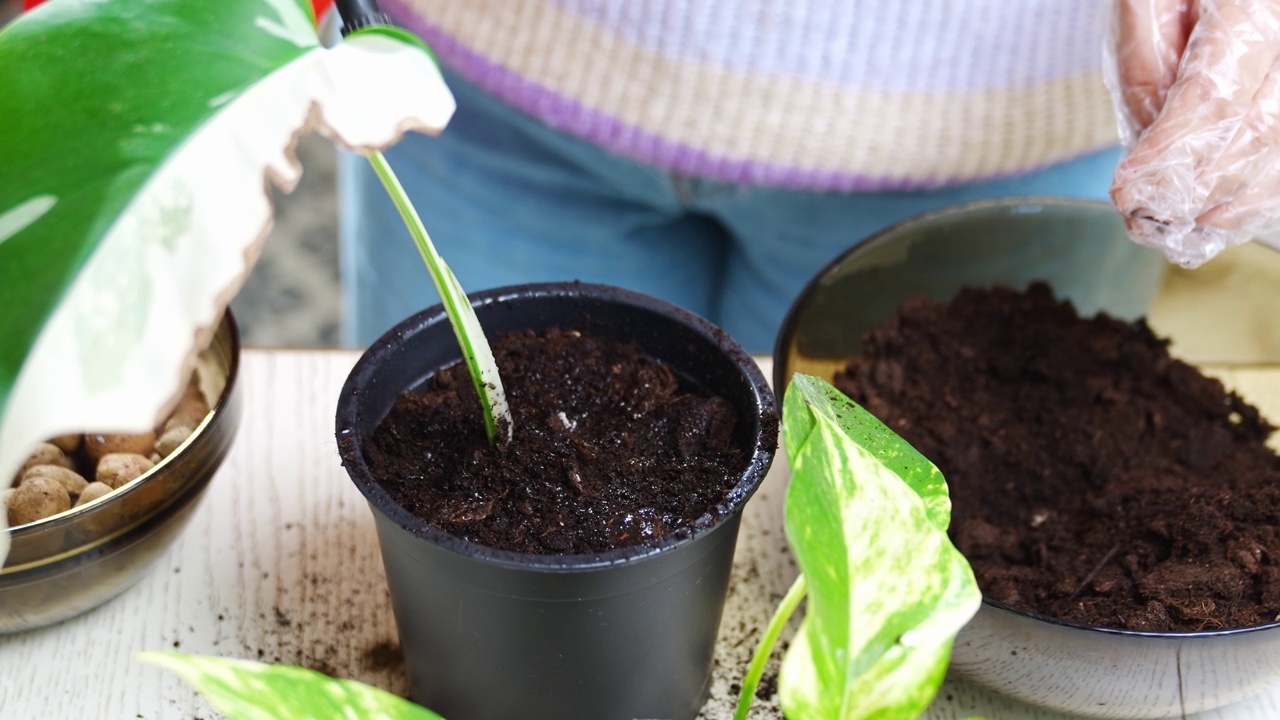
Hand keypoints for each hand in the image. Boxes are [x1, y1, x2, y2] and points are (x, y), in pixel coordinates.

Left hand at [1109, 0, 1279, 266]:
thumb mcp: (1143, 5)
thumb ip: (1144, 66)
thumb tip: (1149, 142)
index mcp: (1249, 2)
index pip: (1213, 95)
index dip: (1171, 154)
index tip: (1128, 191)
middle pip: (1259, 130)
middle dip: (1197, 188)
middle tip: (1145, 218)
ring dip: (1231, 203)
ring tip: (1176, 228)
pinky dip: (1257, 195)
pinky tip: (1216, 214)